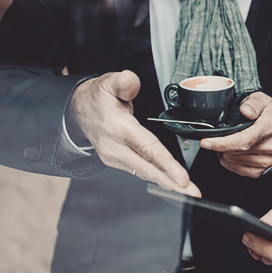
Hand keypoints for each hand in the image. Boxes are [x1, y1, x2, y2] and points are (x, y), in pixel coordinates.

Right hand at [66, 70, 199, 195]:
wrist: (79, 110)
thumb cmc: (97, 98)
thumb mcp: (109, 82)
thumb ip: (123, 82)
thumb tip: (132, 81)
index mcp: (119, 128)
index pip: (146, 148)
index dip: (165, 164)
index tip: (181, 178)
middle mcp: (116, 147)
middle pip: (148, 168)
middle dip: (172, 182)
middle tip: (193, 191)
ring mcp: (115, 157)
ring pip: (145, 172)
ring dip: (168, 182)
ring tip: (189, 190)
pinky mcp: (117, 161)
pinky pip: (141, 170)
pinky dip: (158, 177)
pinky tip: (172, 182)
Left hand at [199, 91, 271, 176]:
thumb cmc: (266, 114)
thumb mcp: (262, 99)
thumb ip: (253, 103)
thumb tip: (245, 111)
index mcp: (269, 128)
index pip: (243, 140)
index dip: (222, 143)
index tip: (206, 142)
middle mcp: (269, 146)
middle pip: (234, 152)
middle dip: (219, 145)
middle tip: (215, 136)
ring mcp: (265, 160)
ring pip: (232, 160)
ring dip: (224, 152)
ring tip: (228, 140)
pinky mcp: (260, 170)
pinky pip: (236, 169)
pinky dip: (229, 160)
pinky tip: (232, 150)